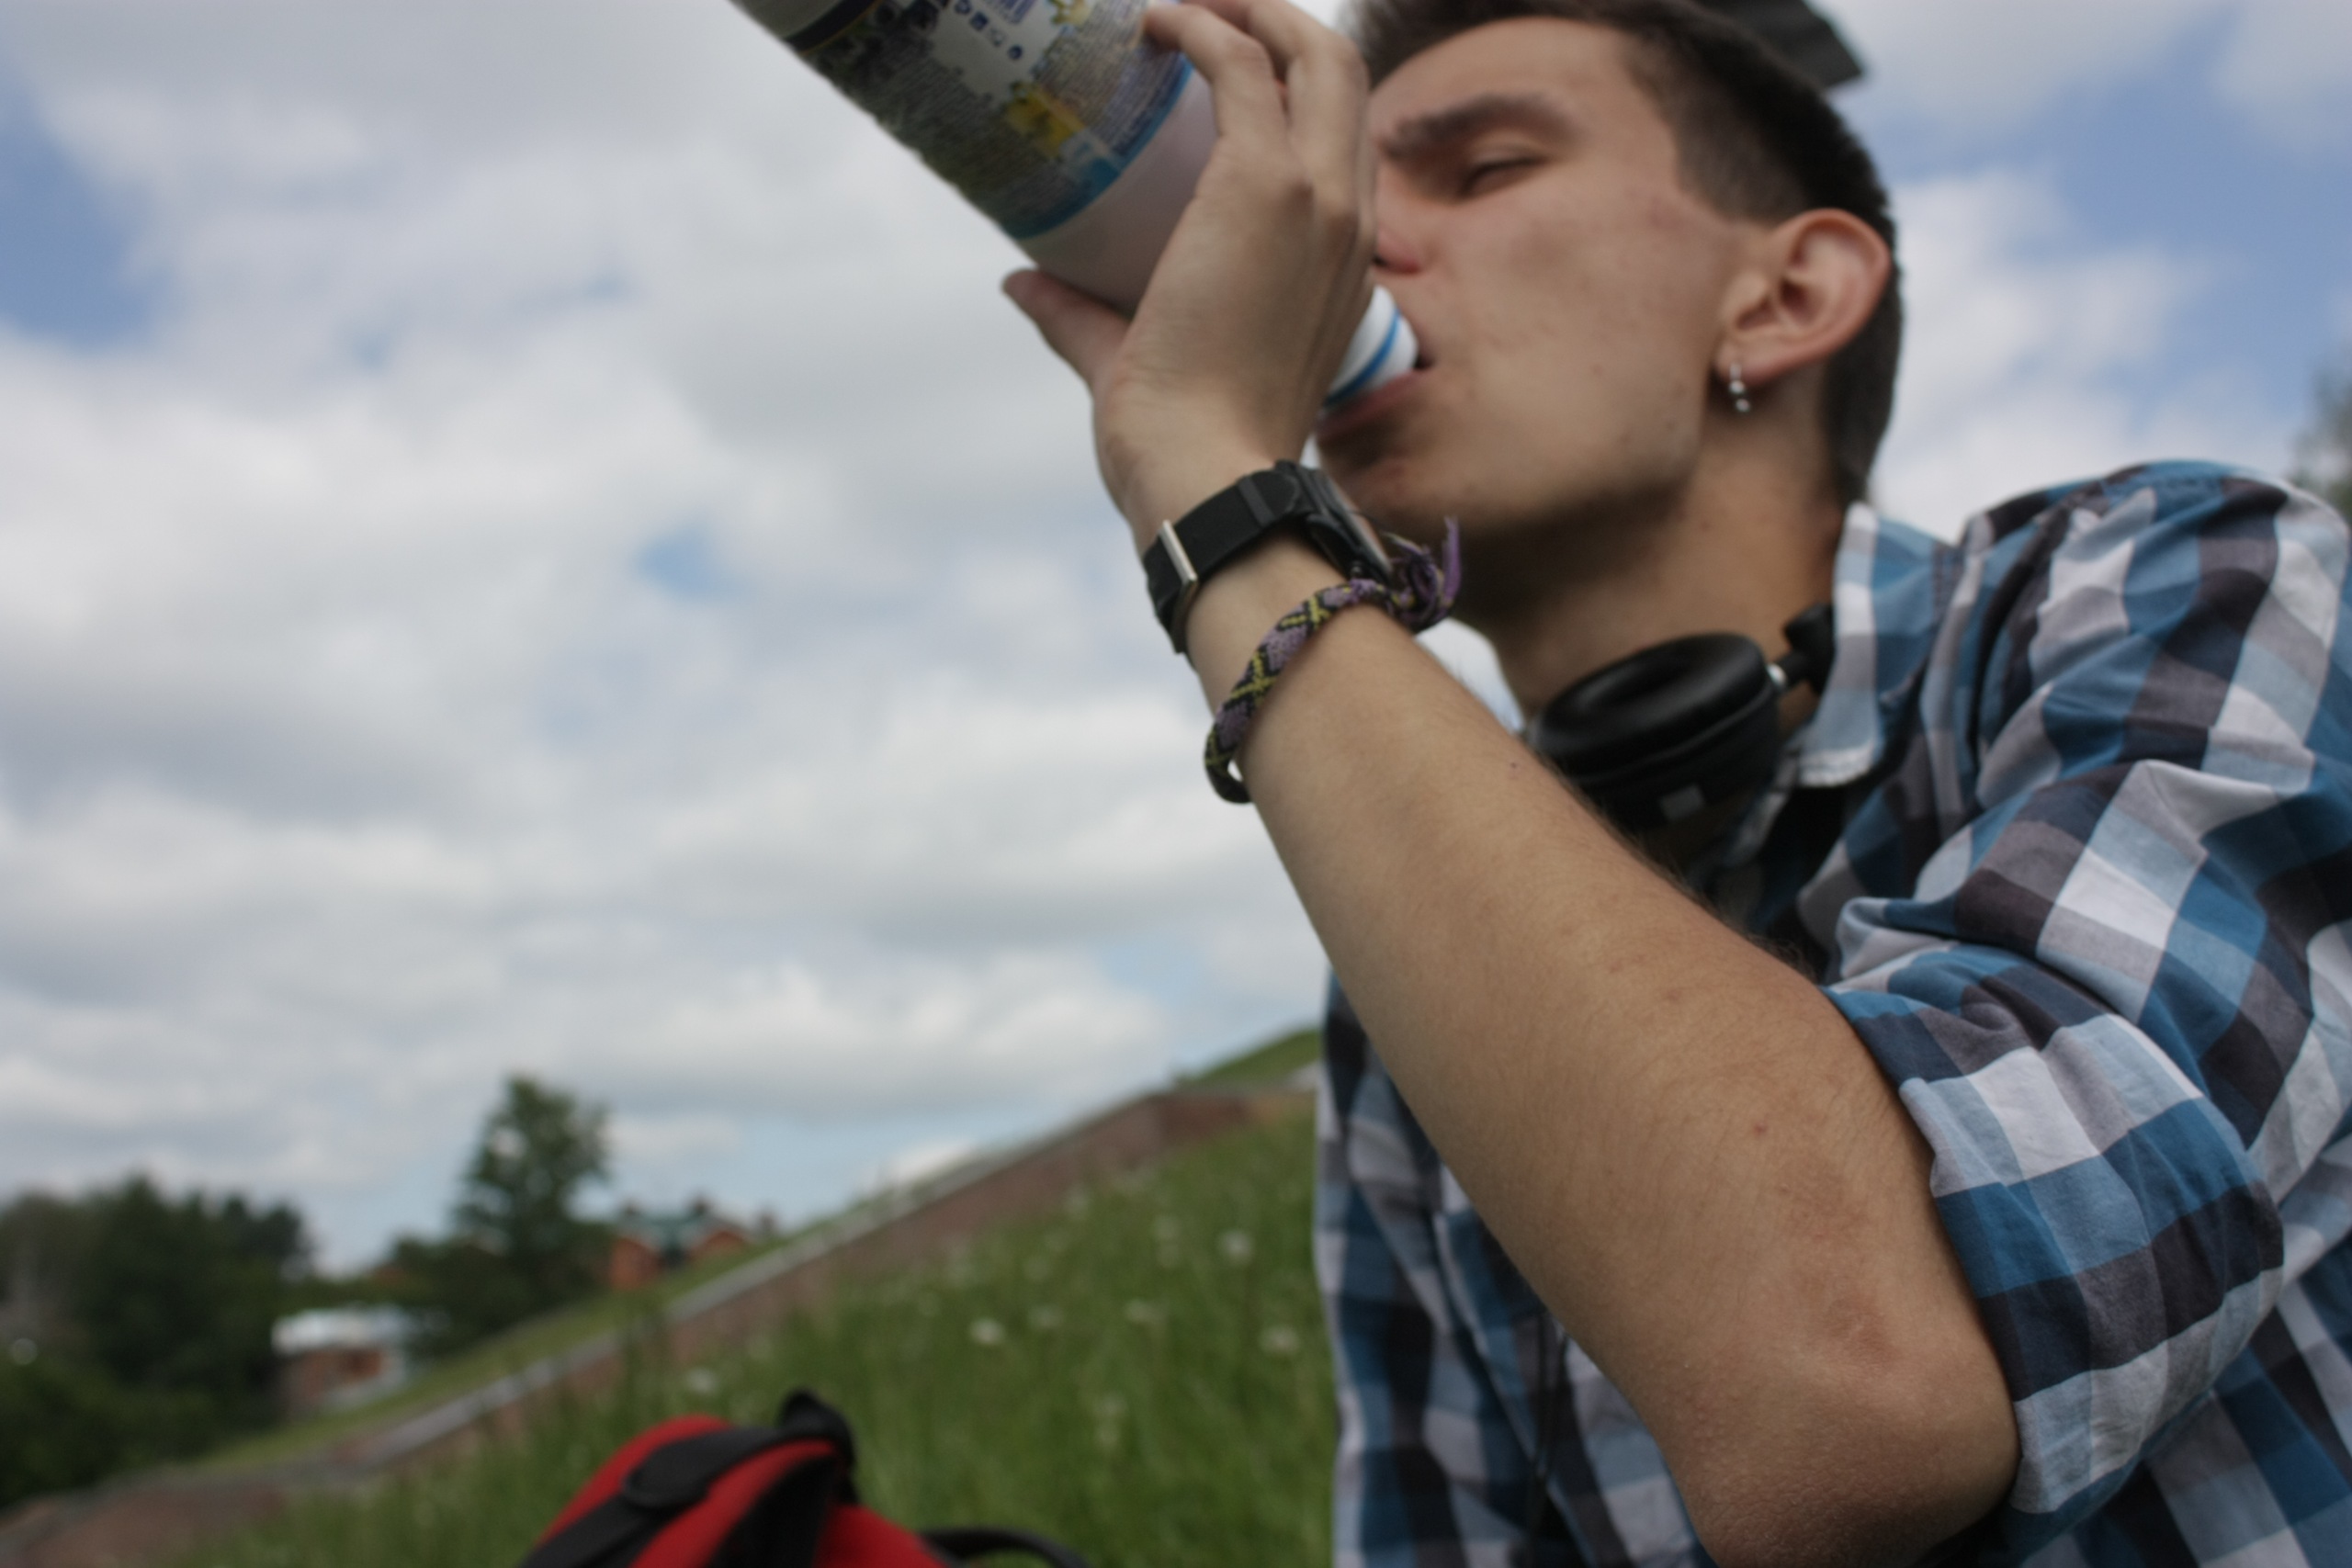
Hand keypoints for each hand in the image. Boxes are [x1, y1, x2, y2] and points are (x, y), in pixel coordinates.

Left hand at [1004, 0, 1376, 545]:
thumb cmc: (1179, 444)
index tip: (1224, 71)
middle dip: (1279, 22)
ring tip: (1177, 5)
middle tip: (1205, 11)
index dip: (1293, 92)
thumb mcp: (1133, 360)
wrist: (1205, 476)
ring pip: (1315, 51)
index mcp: (1341, 268)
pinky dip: (1199, 27)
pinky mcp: (1265, 184)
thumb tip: (1018, 280)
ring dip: (1247, 9)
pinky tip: (1148, 25)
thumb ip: (1081, 317)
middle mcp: (1348, 222)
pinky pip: (1242, 63)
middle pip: (1344, 74)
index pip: (1343, 144)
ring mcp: (1317, 198)